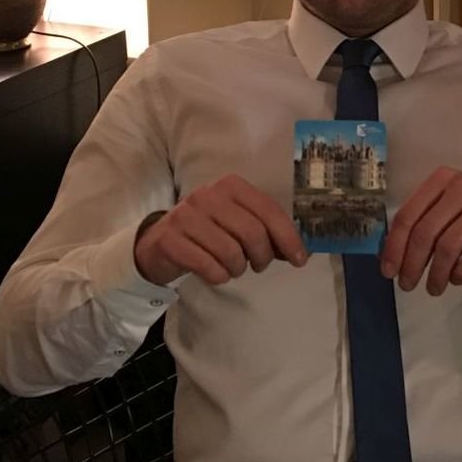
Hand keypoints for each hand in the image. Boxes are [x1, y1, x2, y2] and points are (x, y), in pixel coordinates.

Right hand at [134, 175, 307, 286]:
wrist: (161, 242)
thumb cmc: (209, 232)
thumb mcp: (238, 223)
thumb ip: (267, 231)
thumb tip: (298, 252)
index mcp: (231, 185)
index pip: (269, 210)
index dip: (288, 238)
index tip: (300, 261)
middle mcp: (207, 195)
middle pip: (252, 233)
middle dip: (262, 257)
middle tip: (258, 266)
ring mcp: (186, 216)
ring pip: (230, 252)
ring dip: (238, 268)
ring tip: (234, 268)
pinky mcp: (170, 240)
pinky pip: (208, 266)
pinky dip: (219, 276)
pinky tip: (217, 273)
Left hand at [380, 167, 461, 295]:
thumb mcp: (454, 206)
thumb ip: (426, 220)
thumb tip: (391, 253)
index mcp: (443, 179)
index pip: (408, 215)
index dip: (394, 246)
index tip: (388, 272)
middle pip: (425, 232)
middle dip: (411, 264)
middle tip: (407, 285)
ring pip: (448, 246)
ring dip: (436, 274)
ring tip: (433, 288)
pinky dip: (460, 273)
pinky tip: (456, 279)